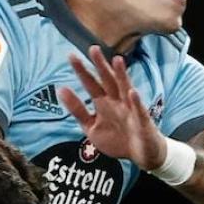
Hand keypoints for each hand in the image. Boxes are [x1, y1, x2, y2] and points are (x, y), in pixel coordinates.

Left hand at [59, 45, 166, 170]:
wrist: (141, 155)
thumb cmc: (117, 139)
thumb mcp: (91, 126)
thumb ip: (77, 109)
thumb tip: (60, 90)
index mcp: (104, 103)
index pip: (91, 84)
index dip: (82, 71)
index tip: (71, 56)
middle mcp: (117, 102)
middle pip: (108, 80)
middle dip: (101, 65)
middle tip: (92, 48)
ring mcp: (131, 110)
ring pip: (125, 89)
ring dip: (121, 75)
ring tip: (116, 60)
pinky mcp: (142, 122)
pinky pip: (139, 111)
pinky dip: (136, 102)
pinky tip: (132, 92)